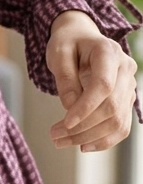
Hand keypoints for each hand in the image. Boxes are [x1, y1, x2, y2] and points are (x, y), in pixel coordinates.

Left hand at [46, 9, 138, 151]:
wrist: (81, 38)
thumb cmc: (68, 43)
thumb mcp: (58, 53)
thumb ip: (65, 78)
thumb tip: (70, 108)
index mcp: (109, 52)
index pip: (103, 86)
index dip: (85, 107)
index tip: (65, 123)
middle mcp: (126, 69)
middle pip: (112, 107)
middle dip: (83, 127)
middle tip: (55, 136)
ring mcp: (129, 86)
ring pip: (118, 121)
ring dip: (90, 137)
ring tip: (62, 141)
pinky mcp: (126, 101)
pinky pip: (121, 126)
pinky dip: (104, 140)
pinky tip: (83, 145)